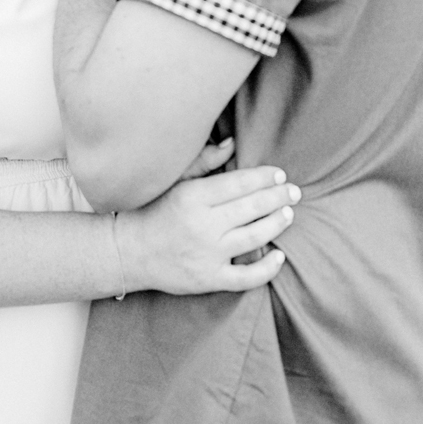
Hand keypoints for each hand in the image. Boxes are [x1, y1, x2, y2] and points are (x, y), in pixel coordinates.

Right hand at [114, 152, 301, 295]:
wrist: (129, 251)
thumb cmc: (153, 209)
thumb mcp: (174, 180)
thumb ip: (204, 161)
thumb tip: (232, 143)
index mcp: (193, 196)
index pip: (240, 183)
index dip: (264, 177)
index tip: (279, 174)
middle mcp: (203, 225)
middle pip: (252, 207)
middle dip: (278, 197)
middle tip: (294, 191)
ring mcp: (208, 255)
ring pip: (255, 237)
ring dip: (277, 223)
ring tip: (288, 213)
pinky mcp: (209, 279)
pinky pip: (246, 278)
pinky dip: (267, 269)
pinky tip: (280, 256)